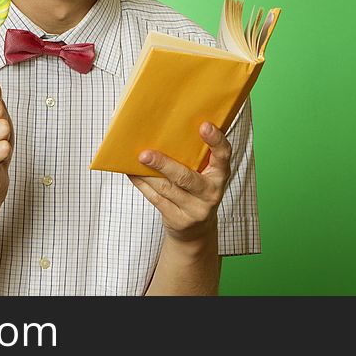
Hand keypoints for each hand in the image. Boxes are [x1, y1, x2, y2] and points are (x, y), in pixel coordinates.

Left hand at [128, 121, 231, 245]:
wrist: (197, 230)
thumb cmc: (197, 191)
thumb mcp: (204, 174)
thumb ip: (195, 157)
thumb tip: (165, 131)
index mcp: (220, 175)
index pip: (223, 155)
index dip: (216, 140)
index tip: (204, 125)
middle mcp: (211, 193)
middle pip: (186, 178)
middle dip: (164, 165)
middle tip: (145, 154)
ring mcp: (195, 209)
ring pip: (166, 188)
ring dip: (147, 174)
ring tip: (135, 160)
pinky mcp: (178, 220)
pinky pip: (156, 199)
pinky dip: (142, 184)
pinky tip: (133, 173)